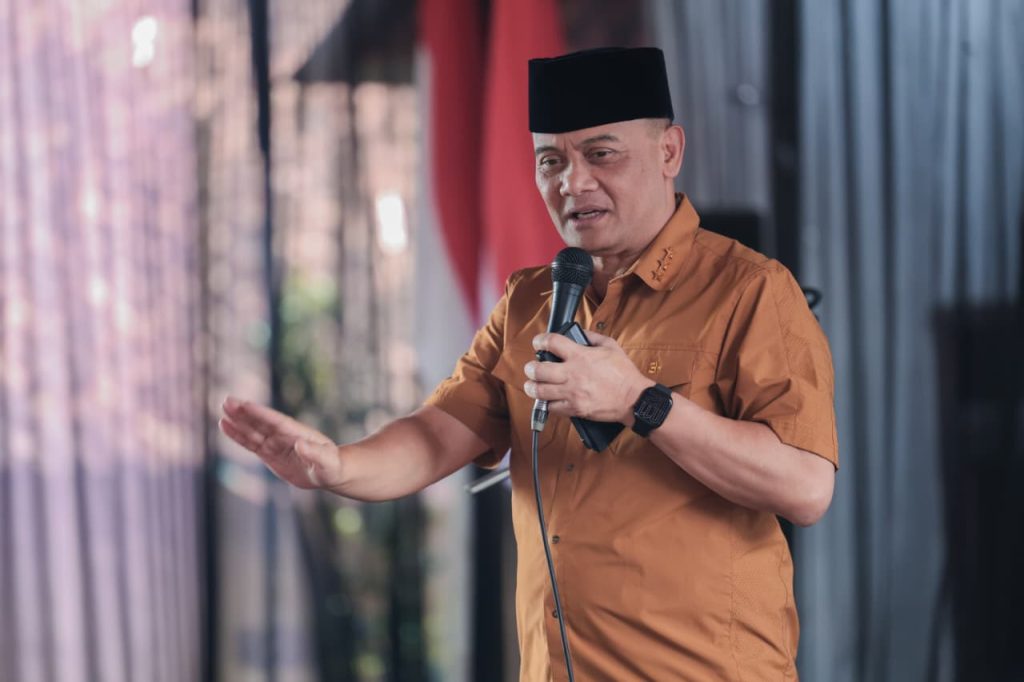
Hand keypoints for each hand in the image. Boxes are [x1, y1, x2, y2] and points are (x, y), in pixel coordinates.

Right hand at [219, 396, 341, 490]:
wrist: (329, 471)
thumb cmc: (332, 466)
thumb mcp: (327, 462)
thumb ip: (315, 453)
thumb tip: (301, 445)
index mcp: (298, 433)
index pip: (277, 422)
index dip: (261, 414)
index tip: (246, 405)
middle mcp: (284, 435)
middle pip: (261, 422)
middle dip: (245, 413)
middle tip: (227, 401)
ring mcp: (275, 443)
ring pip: (253, 431)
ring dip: (238, 421)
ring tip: (222, 410)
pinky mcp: (269, 453)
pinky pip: (250, 443)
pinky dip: (238, 435)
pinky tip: (225, 425)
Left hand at [523, 331, 653, 423]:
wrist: (633, 399)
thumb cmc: (624, 372)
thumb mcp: (611, 346)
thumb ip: (592, 336)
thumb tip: (579, 333)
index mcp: (580, 355)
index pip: (552, 342)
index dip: (540, 340)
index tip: (538, 342)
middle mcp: (572, 374)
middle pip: (538, 370)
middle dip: (530, 368)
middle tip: (531, 368)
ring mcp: (572, 393)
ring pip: (540, 391)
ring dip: (532, 387)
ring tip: (532, 385)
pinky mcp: (575, 409)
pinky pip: (552, 407)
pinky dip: (547, 403)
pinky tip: (548, 399)